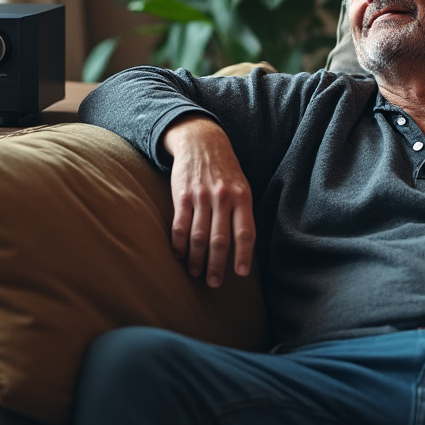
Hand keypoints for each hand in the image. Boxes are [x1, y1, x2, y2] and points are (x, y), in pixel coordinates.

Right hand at [161, 114, 254, 287]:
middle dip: (217, 265)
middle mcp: (223, 198)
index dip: (243, 255)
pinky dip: (179, 244)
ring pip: (198, 236)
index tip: (241, 274)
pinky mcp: (182, 195)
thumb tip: (244, 246)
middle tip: (214, 282)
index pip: (245, 232)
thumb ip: (242, 212)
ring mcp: (202, 197)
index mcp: (242, 197)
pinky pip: (180, 226)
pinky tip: (179, 255)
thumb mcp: (242, 186)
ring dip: (196, 259)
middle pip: (220, 240)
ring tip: (195, 273)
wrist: (202, 142)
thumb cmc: (225, 170)